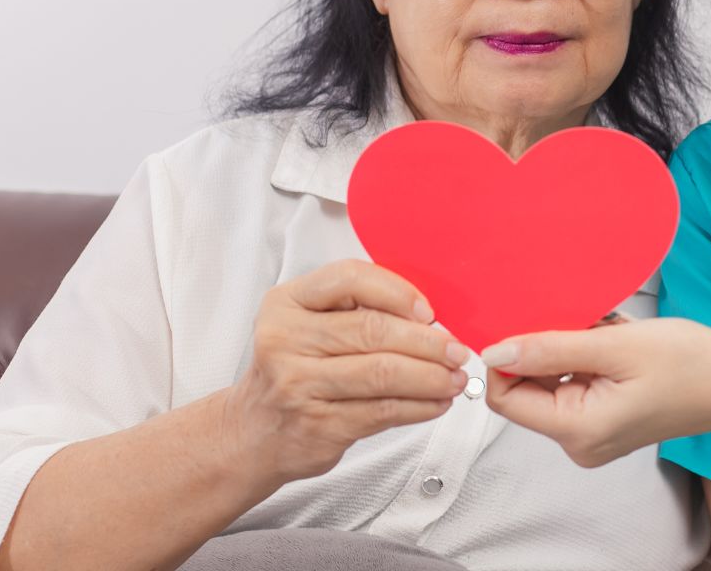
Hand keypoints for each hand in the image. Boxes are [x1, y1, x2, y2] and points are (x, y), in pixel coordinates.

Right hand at [221, 259, 469, 485]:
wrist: (253, 432)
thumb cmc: (294, 371)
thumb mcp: (307, 325)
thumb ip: (356, 311)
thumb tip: (430, 318)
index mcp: (286, 303)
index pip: (349, 278)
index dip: (397, 291)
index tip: (429, 311)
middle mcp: (286, 340)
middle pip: (372, 330)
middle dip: (427, 341)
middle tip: (457, 350)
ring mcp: (298, 385)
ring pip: (382, 374)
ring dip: (430, 377)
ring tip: (456, 378)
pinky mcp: (318, 425)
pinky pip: (382, 411)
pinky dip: (419, 406)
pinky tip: (437, 402)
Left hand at [482, 317, 710, 466]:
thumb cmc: (692, 365)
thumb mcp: (615, 346)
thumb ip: (549, 348)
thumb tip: (493, 351)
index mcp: (578, 431)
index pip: (505, 397)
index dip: (507, 356)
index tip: (528, 319)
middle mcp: (579, 442)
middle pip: (528, 388)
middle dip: (549, 347)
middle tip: (588, 322)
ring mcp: (593, 434)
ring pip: (552, 379)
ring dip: (573, 347)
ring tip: (611, 333)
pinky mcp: (605, 421)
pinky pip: (576, 381)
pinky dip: (589, 355)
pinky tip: (618, 344)